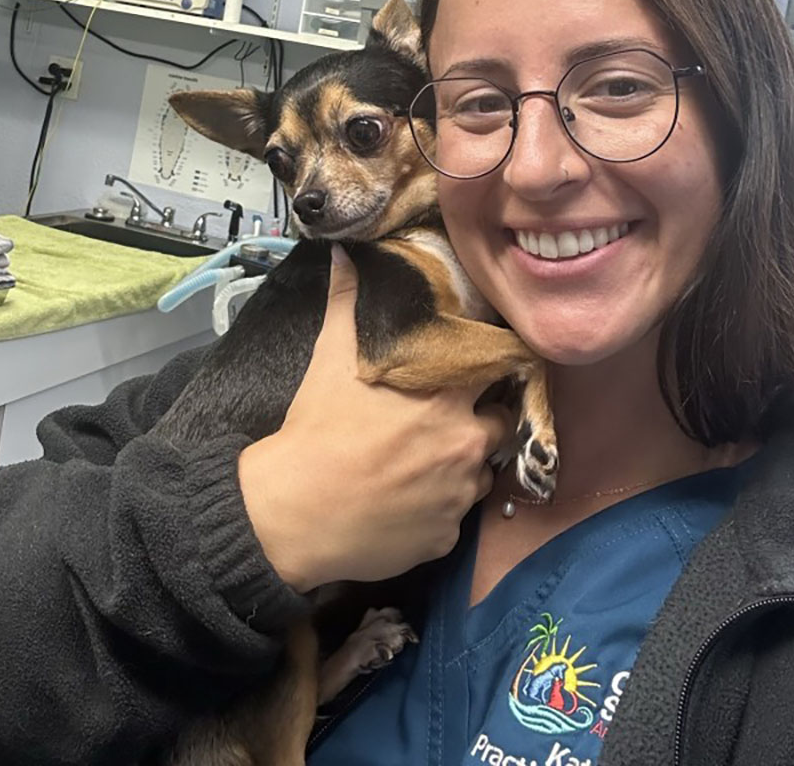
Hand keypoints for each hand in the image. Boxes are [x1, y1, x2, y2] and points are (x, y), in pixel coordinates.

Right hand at [239, 244, 510, 592]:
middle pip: (500, 424)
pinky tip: (406, 502)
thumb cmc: (317, 429)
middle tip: (446, 419)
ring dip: (462, 465)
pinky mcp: (445, 540)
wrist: (293, 514)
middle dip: (481, 419)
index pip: (500, 372)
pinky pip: (454, 518)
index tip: (478, 370)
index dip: (491, 369)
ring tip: (422, 462)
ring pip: (480, 474)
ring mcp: (458, 498)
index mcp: (447, 398)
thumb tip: (346, 253)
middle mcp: (466, 446)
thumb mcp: (331, 358)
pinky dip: (439, 509)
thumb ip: (348, 303)